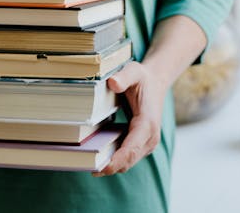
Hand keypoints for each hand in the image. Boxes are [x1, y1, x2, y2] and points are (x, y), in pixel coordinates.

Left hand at [93, 61, 165, 176]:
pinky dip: (113, 160)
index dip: (117, 160)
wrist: (155, 83)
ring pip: (127, 162)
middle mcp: (150, 137)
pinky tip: (96, 157)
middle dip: (109, 166)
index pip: (132, 147)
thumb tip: (113, 83)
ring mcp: (147, 143)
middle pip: (128, 160)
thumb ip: (124, 76)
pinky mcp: (141, 145)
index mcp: (148, 122)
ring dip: (110, 165)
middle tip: (84, 166)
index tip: (101, 169)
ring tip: (86, 163)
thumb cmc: (142, 78)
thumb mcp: (134, 71)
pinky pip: (127, 158)